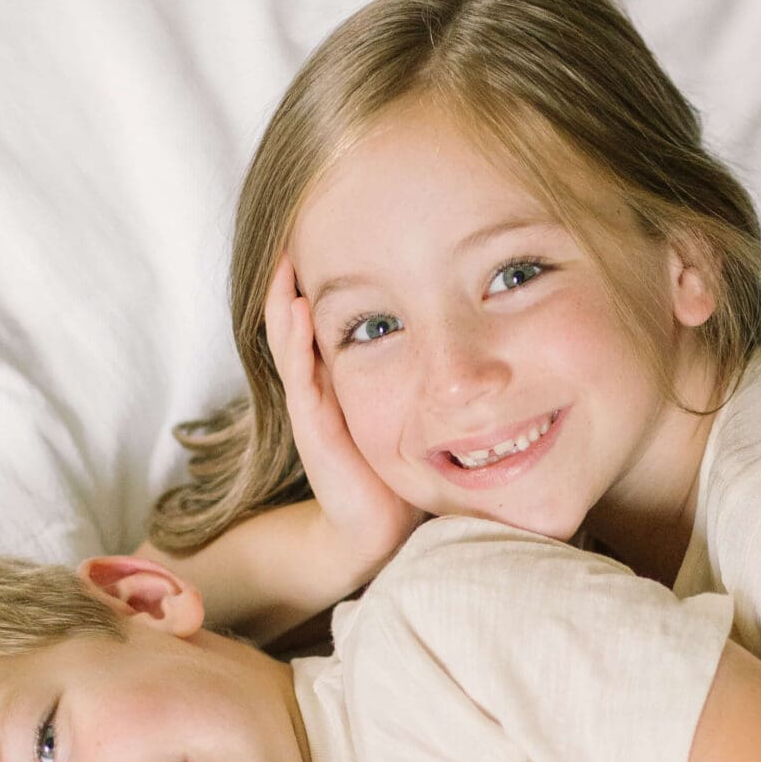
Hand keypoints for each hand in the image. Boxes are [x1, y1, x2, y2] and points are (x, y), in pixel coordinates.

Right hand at [264, 256, 419, 577]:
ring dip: (285, 299)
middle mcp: (321, 388)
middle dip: (294, 277)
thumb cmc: (399, 476)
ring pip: (291, 340)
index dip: (329, 279)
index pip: (331, 318)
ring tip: (284, 257)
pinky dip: (295, 339)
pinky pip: (300, 375)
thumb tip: (476, 351)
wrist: (376, 533)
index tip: (335, 231)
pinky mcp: (313, 428)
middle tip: (291, 228)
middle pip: (300, 321)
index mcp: (343, 381)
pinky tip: (297, 308)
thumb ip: (429, 382)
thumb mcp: (416, 417)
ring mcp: (312, 406)